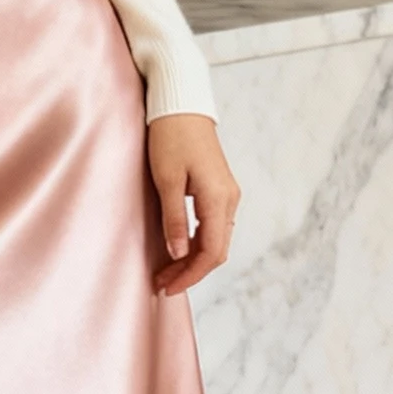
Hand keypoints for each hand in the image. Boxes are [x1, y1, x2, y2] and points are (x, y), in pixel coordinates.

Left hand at [146, 113, 240, 295]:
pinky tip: (178, 250)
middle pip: (216, 251)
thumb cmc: (170, 137)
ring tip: (166, 272)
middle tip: (163, 284)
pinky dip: (197, 243)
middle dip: (191, 272)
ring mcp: (227, 195)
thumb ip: (174, 218)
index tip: (168, 287)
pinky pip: (213, 226)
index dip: (190, 275)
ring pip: (215, 240)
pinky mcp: (219, 189)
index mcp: (218, 199)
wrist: (181, 106)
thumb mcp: (167, 179)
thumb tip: (178, 253)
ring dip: (193, 260)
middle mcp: (229, 200)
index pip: (211, 252)